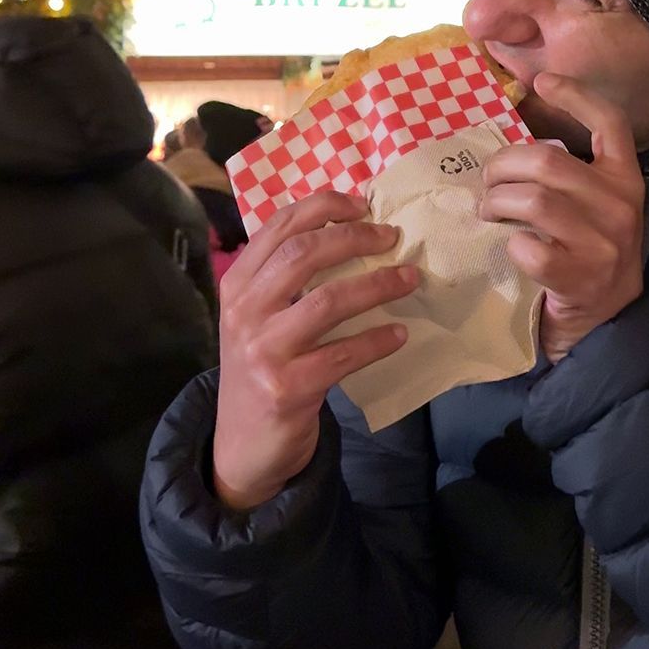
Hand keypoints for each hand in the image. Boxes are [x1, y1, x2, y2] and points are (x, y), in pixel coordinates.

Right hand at [213, 191, 418, 509]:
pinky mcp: (286, 388)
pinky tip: (400, 333)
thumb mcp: (260, 316)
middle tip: (393, 238)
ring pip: (327, 300)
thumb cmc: (264, 367)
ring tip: (411, 280)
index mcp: (237, 284)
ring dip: (377, 285)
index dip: (325, 206)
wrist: (243, 444)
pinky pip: (343, 354)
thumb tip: (353, 229)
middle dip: (354, 238)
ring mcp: (262, 351)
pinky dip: (377, 340)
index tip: (364, 204)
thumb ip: (287, 276)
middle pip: (303, 254)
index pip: (279, 226)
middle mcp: (244, 311)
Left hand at [480, 73, 644, 362]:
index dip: (576, 95)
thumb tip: (508, 151)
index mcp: (625, 180)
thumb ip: (567, 179)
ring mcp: (604, 243)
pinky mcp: (581, 276)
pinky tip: (510, 248)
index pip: (611, 122)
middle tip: (486, 184)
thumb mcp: (592, 210)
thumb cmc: (586, 258)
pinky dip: (510, 245)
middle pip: (547, 161)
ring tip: (487, 213)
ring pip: (533, 201)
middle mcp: (621, 206)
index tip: (542, 81)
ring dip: (496, 204)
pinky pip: (529, 247)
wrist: (605, 324)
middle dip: (501, 167)